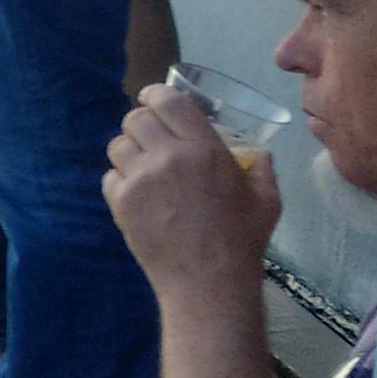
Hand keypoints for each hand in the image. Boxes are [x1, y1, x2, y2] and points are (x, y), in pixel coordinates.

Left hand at [104, 83, 277, 303]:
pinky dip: (120, 181)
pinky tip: (137, 195)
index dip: (155, 96)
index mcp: (205, 148)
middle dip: (141, 123)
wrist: (208, 282)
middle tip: (150, 137)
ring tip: (143, 167)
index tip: (153, 100)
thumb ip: (261, 168)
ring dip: (129, 151)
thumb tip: (258, 152)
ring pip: (117, 145)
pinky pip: (109, 177)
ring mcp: (140, 179)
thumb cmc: (242, 239)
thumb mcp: (267, 198)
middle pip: (134, 118)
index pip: (168, 100)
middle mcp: (168, 156)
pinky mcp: (120, 203)